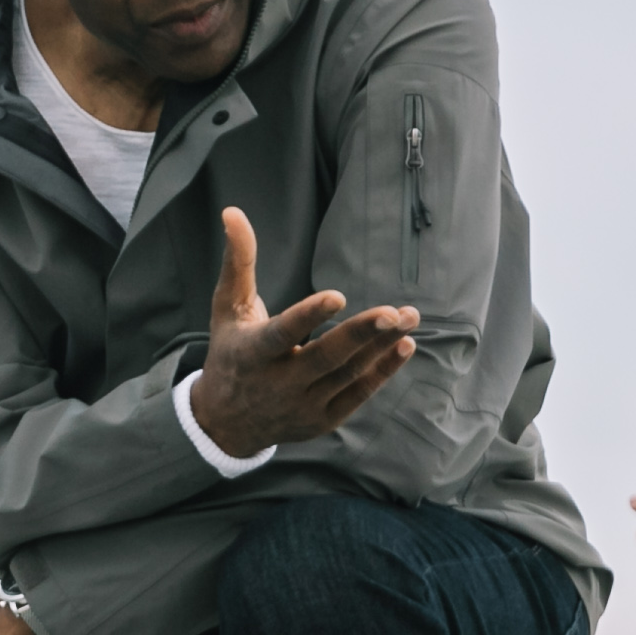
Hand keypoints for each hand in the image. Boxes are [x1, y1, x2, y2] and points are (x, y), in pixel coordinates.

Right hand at [186, 207, 416, 454]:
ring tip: (409, 317)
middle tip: (394, 311)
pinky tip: (404, 345)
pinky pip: (358, 394)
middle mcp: (278, 384)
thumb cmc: (230, 352)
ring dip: (381, 346)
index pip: (282, 334)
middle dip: (361, 334)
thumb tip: (233, 211)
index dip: (309, 317)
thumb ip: (238, 261)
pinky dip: (383, 371)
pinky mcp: (323, 420)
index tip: (338, 296)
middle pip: (326, 358)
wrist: (227, 423)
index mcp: (252, 353)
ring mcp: (303, 405)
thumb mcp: (226, 308)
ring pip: (349, 374)